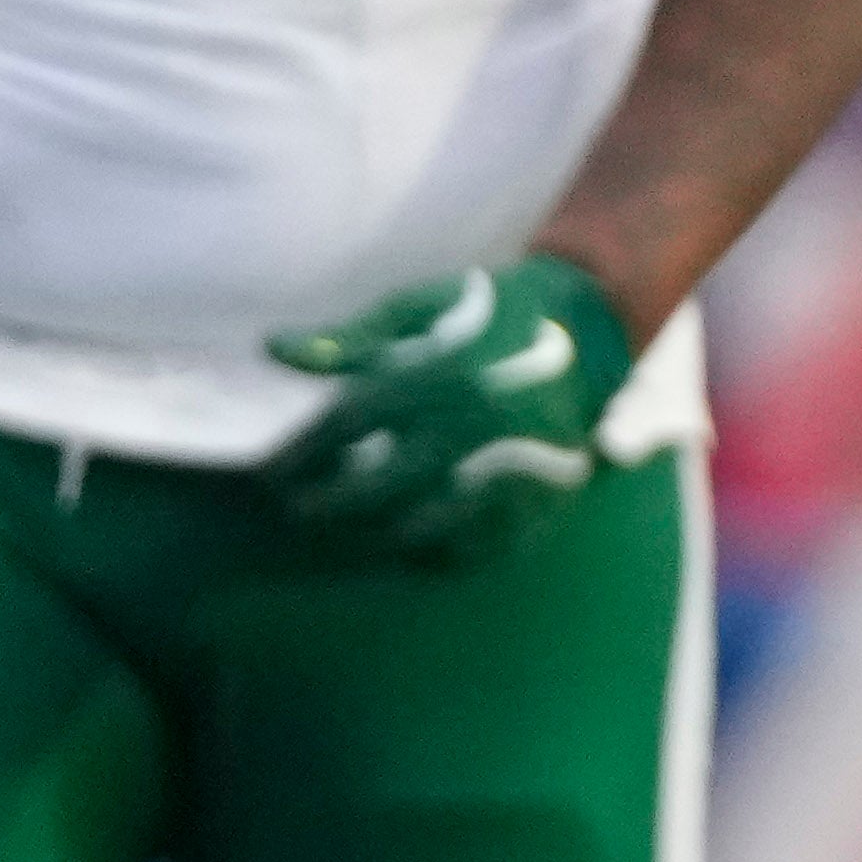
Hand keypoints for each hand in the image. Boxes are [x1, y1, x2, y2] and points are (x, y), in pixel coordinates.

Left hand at [258, 249, 635, 565]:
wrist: (590, 321)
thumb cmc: (488, 311)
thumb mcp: (418, 309)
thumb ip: (350, 338)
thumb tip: (272, 350)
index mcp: (435, 374)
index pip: (348, 424)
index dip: (302, 454)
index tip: (271, 476)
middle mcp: (470, 422)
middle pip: (383, 482)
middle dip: (333, 504)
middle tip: (301, 514)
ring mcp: (512, 461)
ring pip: (435, 521)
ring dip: (385, 536)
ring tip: (355, 538)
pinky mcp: (546, 489)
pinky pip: (492, 540)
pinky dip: (451, 552)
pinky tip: (420, 551)